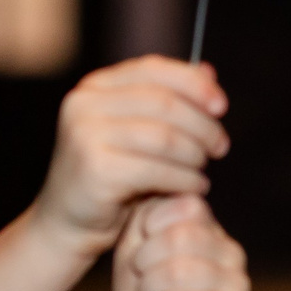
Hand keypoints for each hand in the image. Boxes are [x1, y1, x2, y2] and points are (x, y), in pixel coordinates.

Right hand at [31, 58, 230, 257]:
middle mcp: (85, 104)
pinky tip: (195, 187)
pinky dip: (185, 179)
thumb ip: (168, 99)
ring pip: (165, 137)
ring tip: (203, 170)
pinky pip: (158, 169)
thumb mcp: (138, 130)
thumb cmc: (111, 175)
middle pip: (164, 102)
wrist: (69, 222)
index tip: (221, 107)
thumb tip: (209, 73)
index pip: (153, 68)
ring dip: (195, 155)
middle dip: (202, 125)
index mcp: (95, 87)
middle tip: (220, 147)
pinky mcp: (95, 169)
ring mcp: (86, 135)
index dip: (194, 84)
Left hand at [112, 194, 249, 290]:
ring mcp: (237, 286)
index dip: (148, 233)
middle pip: (179, 237)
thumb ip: (150, 212)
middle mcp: (232, 253)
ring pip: (175, 272)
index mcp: (211, 230)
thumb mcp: (136, 246)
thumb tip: (167, 183)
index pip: (183, 205)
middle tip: (148, 289)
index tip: (144, 259)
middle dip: (145, 266)